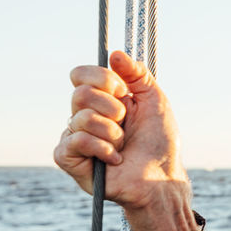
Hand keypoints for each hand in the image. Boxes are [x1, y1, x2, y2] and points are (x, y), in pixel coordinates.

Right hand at [54, 50, 191, 230]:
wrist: (161, 176)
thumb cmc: (159, 141)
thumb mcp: (155, 100)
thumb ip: (137, 74)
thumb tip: (114, 54)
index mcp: (102, 99)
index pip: (81, 74)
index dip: (101, 78)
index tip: (123, 91)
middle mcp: (84, 115)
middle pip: (80, 94)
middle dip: (112, 107)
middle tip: (126, 122)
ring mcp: (75, 137)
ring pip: (81, 118)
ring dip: (112, 133)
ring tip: (123, 145)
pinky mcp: (70, 159)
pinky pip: (76, 141)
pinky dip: (102, 148)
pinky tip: (114, 159)